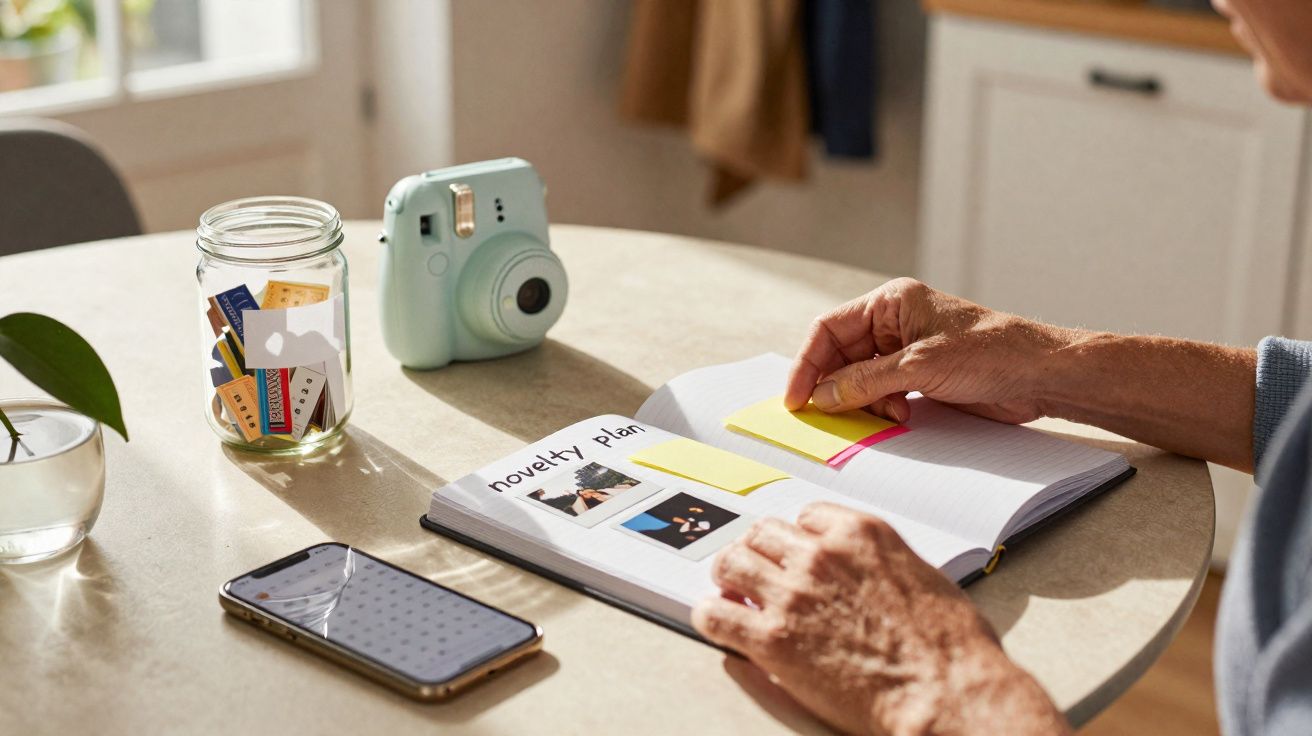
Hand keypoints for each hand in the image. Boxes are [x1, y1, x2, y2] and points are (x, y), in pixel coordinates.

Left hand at [692, 503, 1068, 735]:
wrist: (945, 692)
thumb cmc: (950, 647)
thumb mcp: (923, 578)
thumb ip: (882, 565)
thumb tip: (870, 575)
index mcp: (861, 533)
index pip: (807, 516)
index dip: (797, 540)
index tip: (794, 555)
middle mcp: (821, 554)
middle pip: (763, 533)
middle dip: (759, 553)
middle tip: (755, 572)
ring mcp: (793, 593)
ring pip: (733, 563)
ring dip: (730, 577)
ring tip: (732, 594)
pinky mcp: (772, 638)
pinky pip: (717, 614)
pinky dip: (712, 616)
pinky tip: (718, 623)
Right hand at [785, 278, 1071, 423]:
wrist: (1041, 375)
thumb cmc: (991, 352)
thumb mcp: (919, 367)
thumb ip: (865, 381)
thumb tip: (821, 396)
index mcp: (890, 302)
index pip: (829, 329)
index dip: (807, 364)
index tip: (797, 398)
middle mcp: (894, 322)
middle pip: (841, 355)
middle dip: (835, 386)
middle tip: (826, 416)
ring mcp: (907, 350)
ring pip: (860, 378)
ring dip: (862, 401)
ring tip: (884, 415)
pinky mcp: (920, 375)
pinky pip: (882, 392)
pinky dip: (881, 408)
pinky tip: (899, 417)